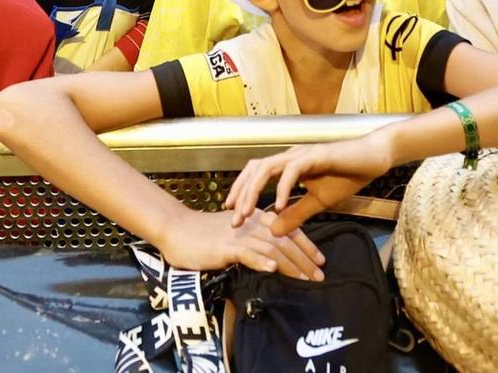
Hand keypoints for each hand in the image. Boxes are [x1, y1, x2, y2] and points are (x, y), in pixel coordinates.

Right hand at [160, 208, 325, 278]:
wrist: (177, 229)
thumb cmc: (205, 235)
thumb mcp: (235, 234)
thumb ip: (255, 242)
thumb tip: (275, 257)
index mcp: (256, 217)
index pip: (288, 230)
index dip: (306, 245)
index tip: (320, 261)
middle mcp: (251, 223)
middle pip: (284, 240)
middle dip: (304, 259)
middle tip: (319, 275)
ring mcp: (238, 234)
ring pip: (271, 247)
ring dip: (290, 264)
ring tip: (305, 278)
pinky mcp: (224, 246)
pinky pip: (246, 252)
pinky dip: (260, 260)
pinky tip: (272, 269)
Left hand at [223, 130, 397, 236]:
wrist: (373, 159)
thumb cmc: (346, 175)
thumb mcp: (318, 202)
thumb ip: (296, 214)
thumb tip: (275, 231)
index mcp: (289, 164)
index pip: (256, 173)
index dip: (242, 192)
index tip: (233, 214)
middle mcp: (290, 156)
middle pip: (255, 169)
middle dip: (241, 193)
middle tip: (234, 219)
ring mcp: (302, 154)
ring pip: (267, 167)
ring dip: (254, 190)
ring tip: (247, 213)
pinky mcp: (315, 155)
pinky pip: (292, 170)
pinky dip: (283, 188)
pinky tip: (280, 206)